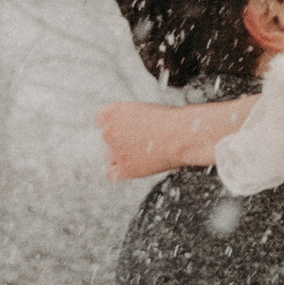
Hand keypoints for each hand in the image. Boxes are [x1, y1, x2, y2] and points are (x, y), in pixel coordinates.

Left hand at [99, 95, 255, 180]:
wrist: (182, 136)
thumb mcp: (145, 110)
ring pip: (110, 157)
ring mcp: (115, 152)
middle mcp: (109, 132)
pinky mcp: (124, 169)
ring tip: (143, 154)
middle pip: (107, 140)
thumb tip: (129, 130)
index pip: (101, 121)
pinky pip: (112, 174)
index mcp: (113, 112)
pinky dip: (121, 173)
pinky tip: (134, 168)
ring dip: (122, 157)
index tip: (124, 130)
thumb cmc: (171, 121)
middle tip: (141, 142)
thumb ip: (130, 119)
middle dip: (121, 142)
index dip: (114, 126)